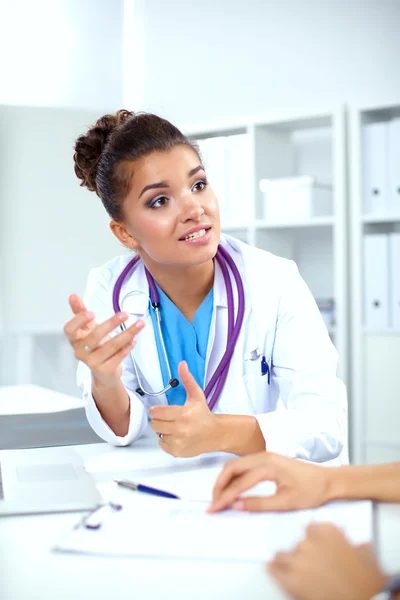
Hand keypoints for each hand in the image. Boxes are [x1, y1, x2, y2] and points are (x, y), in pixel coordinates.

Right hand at [64, 294, 144, 385]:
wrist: (103, 371)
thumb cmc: (95, 346)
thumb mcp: (88, 328)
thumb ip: (80, 311)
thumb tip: (73, 296)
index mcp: (75, 339)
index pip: (69, 330)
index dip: (79, 321)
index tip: (92, 313)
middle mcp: (81, 352)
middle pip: (94, 336)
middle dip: (111, 324)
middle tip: (125, 314)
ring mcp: (93, 362)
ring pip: (111, 346)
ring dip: (127, 333)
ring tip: (139, 324)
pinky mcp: (106, 370)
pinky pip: (119, 356)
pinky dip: (128, 346)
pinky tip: (134, 339)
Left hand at [149, 361, 219, 457]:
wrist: (215, 434)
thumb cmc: (204, 414)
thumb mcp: (196, 395)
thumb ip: (187, 379)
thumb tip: (181, 364)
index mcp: (183, 414)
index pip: (157, 413)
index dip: (156, 410)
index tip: (161, 410)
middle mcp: (180, 429)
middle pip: (155, 424)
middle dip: (159, 420)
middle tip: (168, 418)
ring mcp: (179, 442)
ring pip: (159, 435)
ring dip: (164, 431)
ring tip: (174, 427)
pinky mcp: (178, 452)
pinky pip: (163, 445)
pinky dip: (167, 441)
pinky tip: (176, 436)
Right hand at [209, 452, 331, 512]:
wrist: (327, 480)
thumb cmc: (311, 491)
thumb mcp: (286, 503)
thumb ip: (259, 504)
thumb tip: (236, 506)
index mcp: (268, 466)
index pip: (239, 482)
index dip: (224, 497)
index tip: (213, 509)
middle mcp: (263, 457)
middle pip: (231, 468)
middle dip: (219, 485)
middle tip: (213, 503)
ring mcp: (264, 455)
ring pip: (235, 465)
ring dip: (224, 480)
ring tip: (219, 498)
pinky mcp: (266, 458)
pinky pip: (243, 465)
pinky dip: (233, 476)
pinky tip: (231, 488)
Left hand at [268, 524, 387, 599]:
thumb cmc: (366, 583)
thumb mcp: (366, 558)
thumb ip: (357, 547)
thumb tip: (360, 546)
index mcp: (328, 531)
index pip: (310, 527)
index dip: (312, 538)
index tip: (313, 543)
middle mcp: (309, 541)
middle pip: (296, 542)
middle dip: (301, 552)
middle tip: (310, 564)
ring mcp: (298, 560)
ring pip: (282, 555)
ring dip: (287, 561)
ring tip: (293, 570)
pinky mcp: (290, 580)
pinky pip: (273, 570)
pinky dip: (273, 570)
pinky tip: (271, 569)